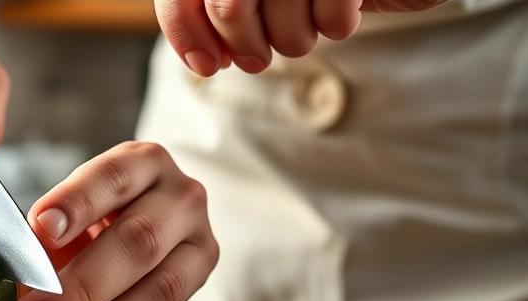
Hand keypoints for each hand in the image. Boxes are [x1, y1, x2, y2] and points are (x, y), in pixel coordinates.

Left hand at [10, 142, 218, 300]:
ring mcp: (199, 239)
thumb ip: (43, 244)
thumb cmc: (91, 219)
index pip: (111, 178)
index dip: (77, 204)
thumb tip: (20, 293)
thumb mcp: (66, 216)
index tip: (40, 228)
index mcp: (141, 162)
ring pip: (158, 288)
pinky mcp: (200, 278)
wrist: (143, 227)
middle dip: (79, 288)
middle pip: (137, 241)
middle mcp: (180, 195)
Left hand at [155, 0, 448, 76]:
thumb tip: (201, 58)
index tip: (206, 65)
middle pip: (228, 6)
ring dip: (293, 38)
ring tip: (306, 25)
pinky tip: (341, 11)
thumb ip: (213, 12)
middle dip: (243, 44)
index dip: (186, 33)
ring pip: (281, 13)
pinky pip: (332, 13)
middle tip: (257, 58)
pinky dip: (335, 25)